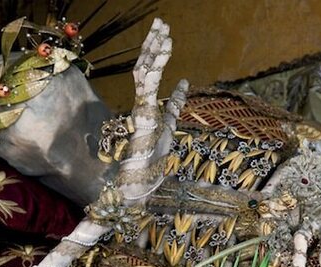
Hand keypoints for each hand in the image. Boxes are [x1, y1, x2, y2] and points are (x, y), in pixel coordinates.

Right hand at [117, 18, 188, 202]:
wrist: (137, 188)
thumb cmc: (151, 164)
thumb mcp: (170, 128)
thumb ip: (174, 106)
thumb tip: (183, 84)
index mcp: (147, 108)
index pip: (151, 75)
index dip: (158, 55)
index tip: (167, 38)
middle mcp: (141, 106)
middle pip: (145, 68)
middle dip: (153, 45)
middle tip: (161, 23)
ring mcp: (140, 112)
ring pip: (144, 73)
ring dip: (154, 51)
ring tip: (164, 31)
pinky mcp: (142, 119)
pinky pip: (146, 89)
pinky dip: (153, 70)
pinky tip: (161, 52)